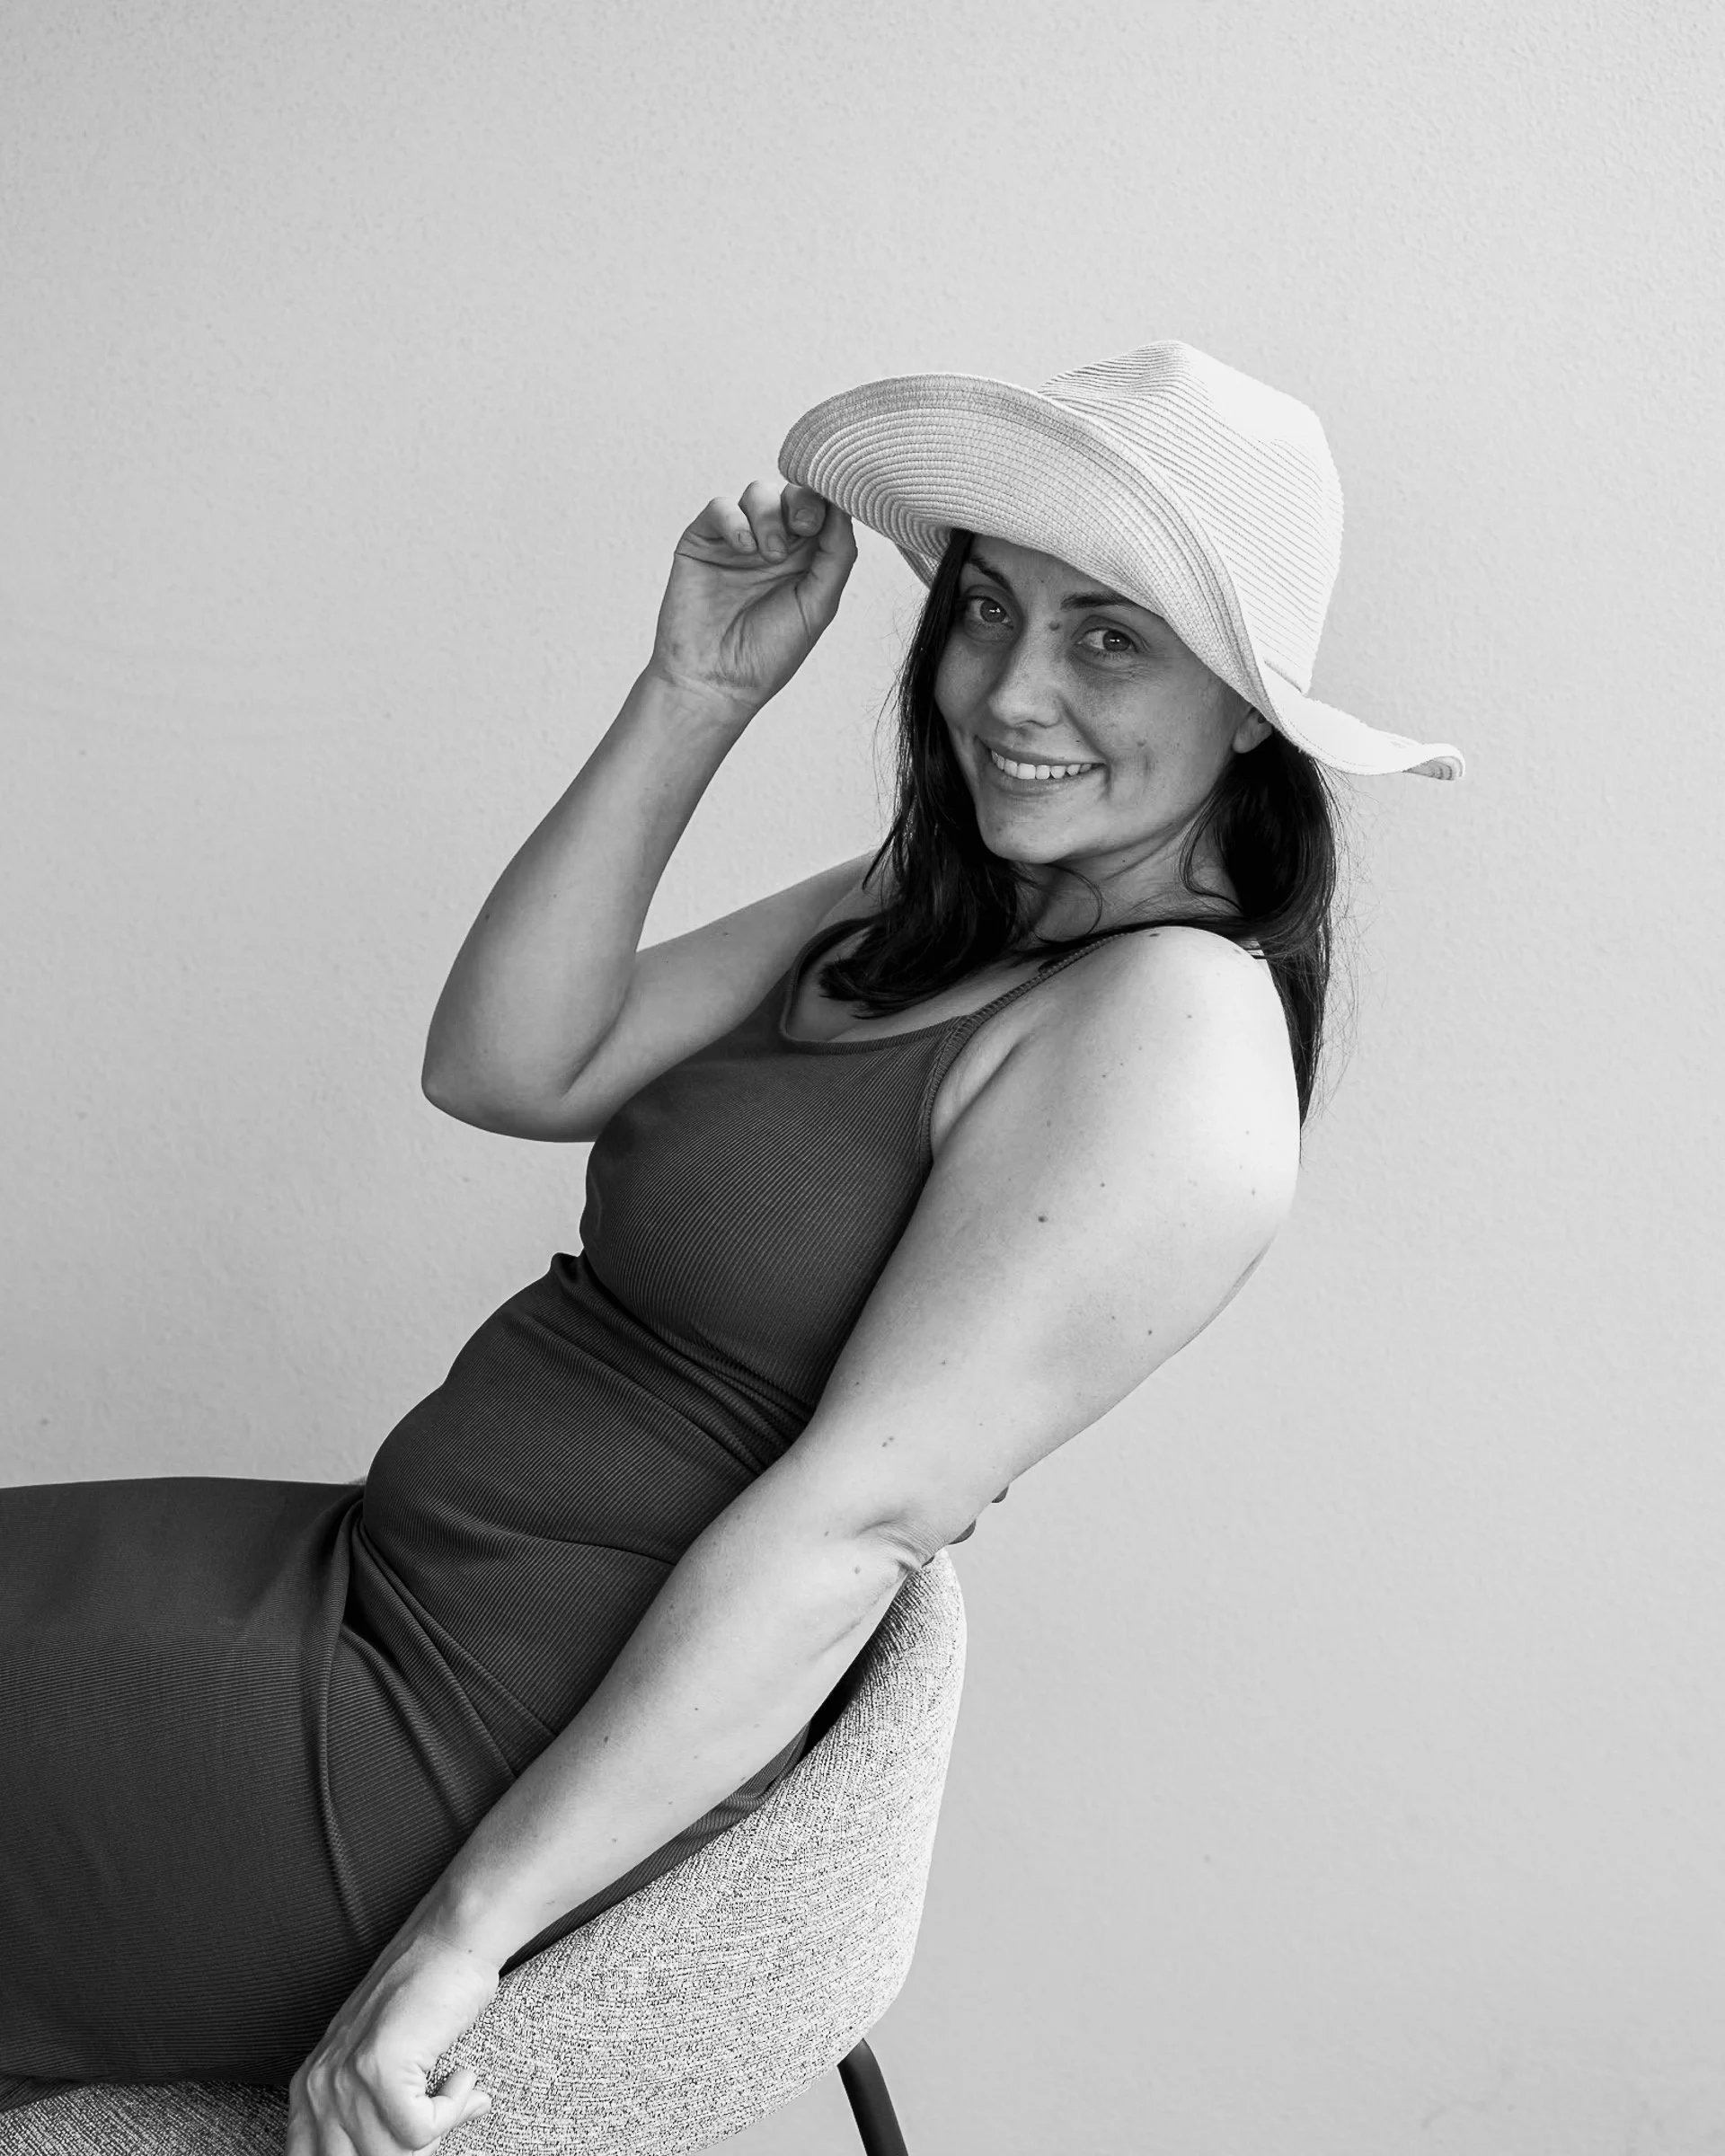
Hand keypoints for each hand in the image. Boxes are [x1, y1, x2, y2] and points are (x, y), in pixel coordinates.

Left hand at [286, 1926, 499, 2154]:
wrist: (451, 1940)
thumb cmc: (425, 1995)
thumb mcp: (376, 2060)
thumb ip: (370, 2113)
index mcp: (308, 2089)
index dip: (376, 2155)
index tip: (408, 2142)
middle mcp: (317, 2086)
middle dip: (410, 2150)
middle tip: (439, 2118)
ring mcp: (346, 2077)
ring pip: (393, 2154)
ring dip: (439, 2128)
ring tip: (456, 2091)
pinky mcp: (381, 2069)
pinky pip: (420, 2131)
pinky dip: (453, 2110)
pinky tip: (462, 2077)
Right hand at [646, 481, 857, 719]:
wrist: (715, 682)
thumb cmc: (768, 654)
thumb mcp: (818, 605)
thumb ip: (837, 555)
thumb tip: (845, 507)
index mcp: (807, 559)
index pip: (824, 510)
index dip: (831, 501)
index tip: (832, 516)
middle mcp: (774, 543)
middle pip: (793, 492)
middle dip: (803, 501)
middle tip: (805, 527)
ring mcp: (737, 540)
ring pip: (758, 493)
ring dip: (770, 515)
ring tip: (771, 555)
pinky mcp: (702, 541)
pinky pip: (719, 507)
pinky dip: (735, 520)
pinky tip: (745, 549)